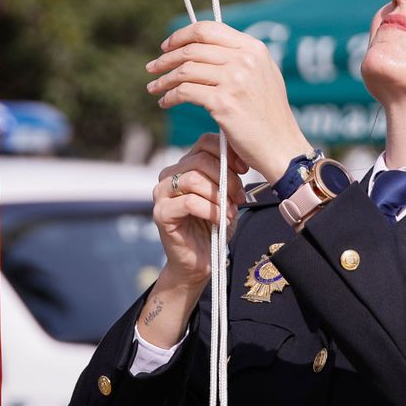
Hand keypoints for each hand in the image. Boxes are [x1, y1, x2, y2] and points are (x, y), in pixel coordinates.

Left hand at [146, 21, 309, 183]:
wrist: (281, 146)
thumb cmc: (269, 116)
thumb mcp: (263, 76)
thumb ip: (239, 58)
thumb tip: (204, 48)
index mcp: (254, 48)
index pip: (208, 29)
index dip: (181, 35)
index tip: (167, 46)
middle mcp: (245, 60)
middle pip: (192, 49)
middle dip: (166, 58)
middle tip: (152, 68)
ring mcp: (234, 80)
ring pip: (184, 70)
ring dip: (163, 79)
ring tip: (153, 88)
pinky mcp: (223, 103)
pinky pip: (185, 93)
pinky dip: (170, 97)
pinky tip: (165, 102)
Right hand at [151, 133, 246, 288]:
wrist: (200, 262)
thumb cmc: (213, 227)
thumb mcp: (226, 196)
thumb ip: (228, 175)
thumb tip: (241, 158)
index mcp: (184, 166)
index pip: (204, 143)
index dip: (227, 152)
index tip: (244, 169)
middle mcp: (169, 176)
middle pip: (200, 160)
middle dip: (226, 178)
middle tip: (239, 196)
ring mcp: (161, 194)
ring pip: (194, 179)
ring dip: (219, 195)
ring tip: (230, 211)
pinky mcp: (161, 213)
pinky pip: (189, 202)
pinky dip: (211, 210)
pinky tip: (221, 220)